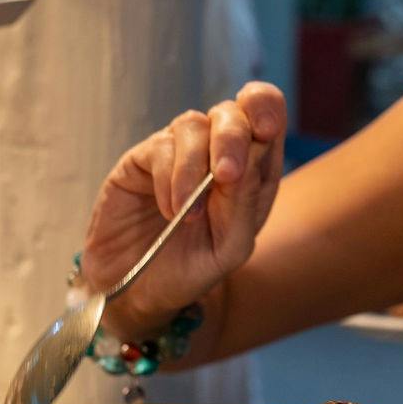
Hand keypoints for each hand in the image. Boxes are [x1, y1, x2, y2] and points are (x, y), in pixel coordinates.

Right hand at [83, 82, 286, 341]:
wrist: (136, 294)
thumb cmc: (189, 272)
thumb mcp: (229, 248)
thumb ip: (245, 202)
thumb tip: (251, 152)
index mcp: (251, 171)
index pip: (266, 116)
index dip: (265, 109)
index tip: (263, 130)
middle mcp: (216, 153)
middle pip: (231, 111)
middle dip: (233, 137)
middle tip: (227, 174)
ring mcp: (178, 154)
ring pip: (193, 123)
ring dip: (195, 168)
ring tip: (188, 214)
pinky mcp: (142, 159)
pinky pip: (160, 147)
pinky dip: (168, 179)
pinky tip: (169, 212)